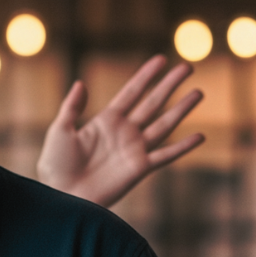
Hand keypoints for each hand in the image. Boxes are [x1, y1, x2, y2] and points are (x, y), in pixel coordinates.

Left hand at [36, 55, 203, 207]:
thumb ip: (72, 107)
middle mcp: (125, 132)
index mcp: (106, 120)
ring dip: (181, 109)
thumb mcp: (60, 131)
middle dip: (170, 85)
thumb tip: (81, 82)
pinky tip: (200, 136)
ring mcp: (134, 150)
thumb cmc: (56, 166)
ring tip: (198, 92)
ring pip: (164, 124)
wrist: (62, 197)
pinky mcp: (140, 169)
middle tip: (187, 66)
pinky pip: (165, 156)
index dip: (146, 75)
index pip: (131, 92)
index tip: (162, 59)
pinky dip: (183, 147)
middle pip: (153, 103)